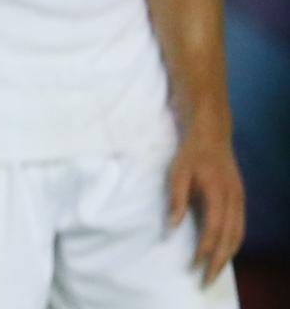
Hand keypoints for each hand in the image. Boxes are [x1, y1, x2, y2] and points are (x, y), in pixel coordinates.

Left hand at [168, 136, 245, 283]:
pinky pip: (241, 226)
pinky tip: (225, 251)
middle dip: (219, 260)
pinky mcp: (240, 198)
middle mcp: (233, 199)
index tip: (195, 264)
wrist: (211, 136)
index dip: (205, 249)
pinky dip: (234, 243)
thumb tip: (173, 225)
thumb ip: (176, 198)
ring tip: (216, 270)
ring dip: (228, 255)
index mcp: (217, 194)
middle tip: (207, 279)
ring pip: (238, 234)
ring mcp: (239, 199)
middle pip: (230, 237)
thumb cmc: (190, 155)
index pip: (213, 229)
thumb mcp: (177, 173)